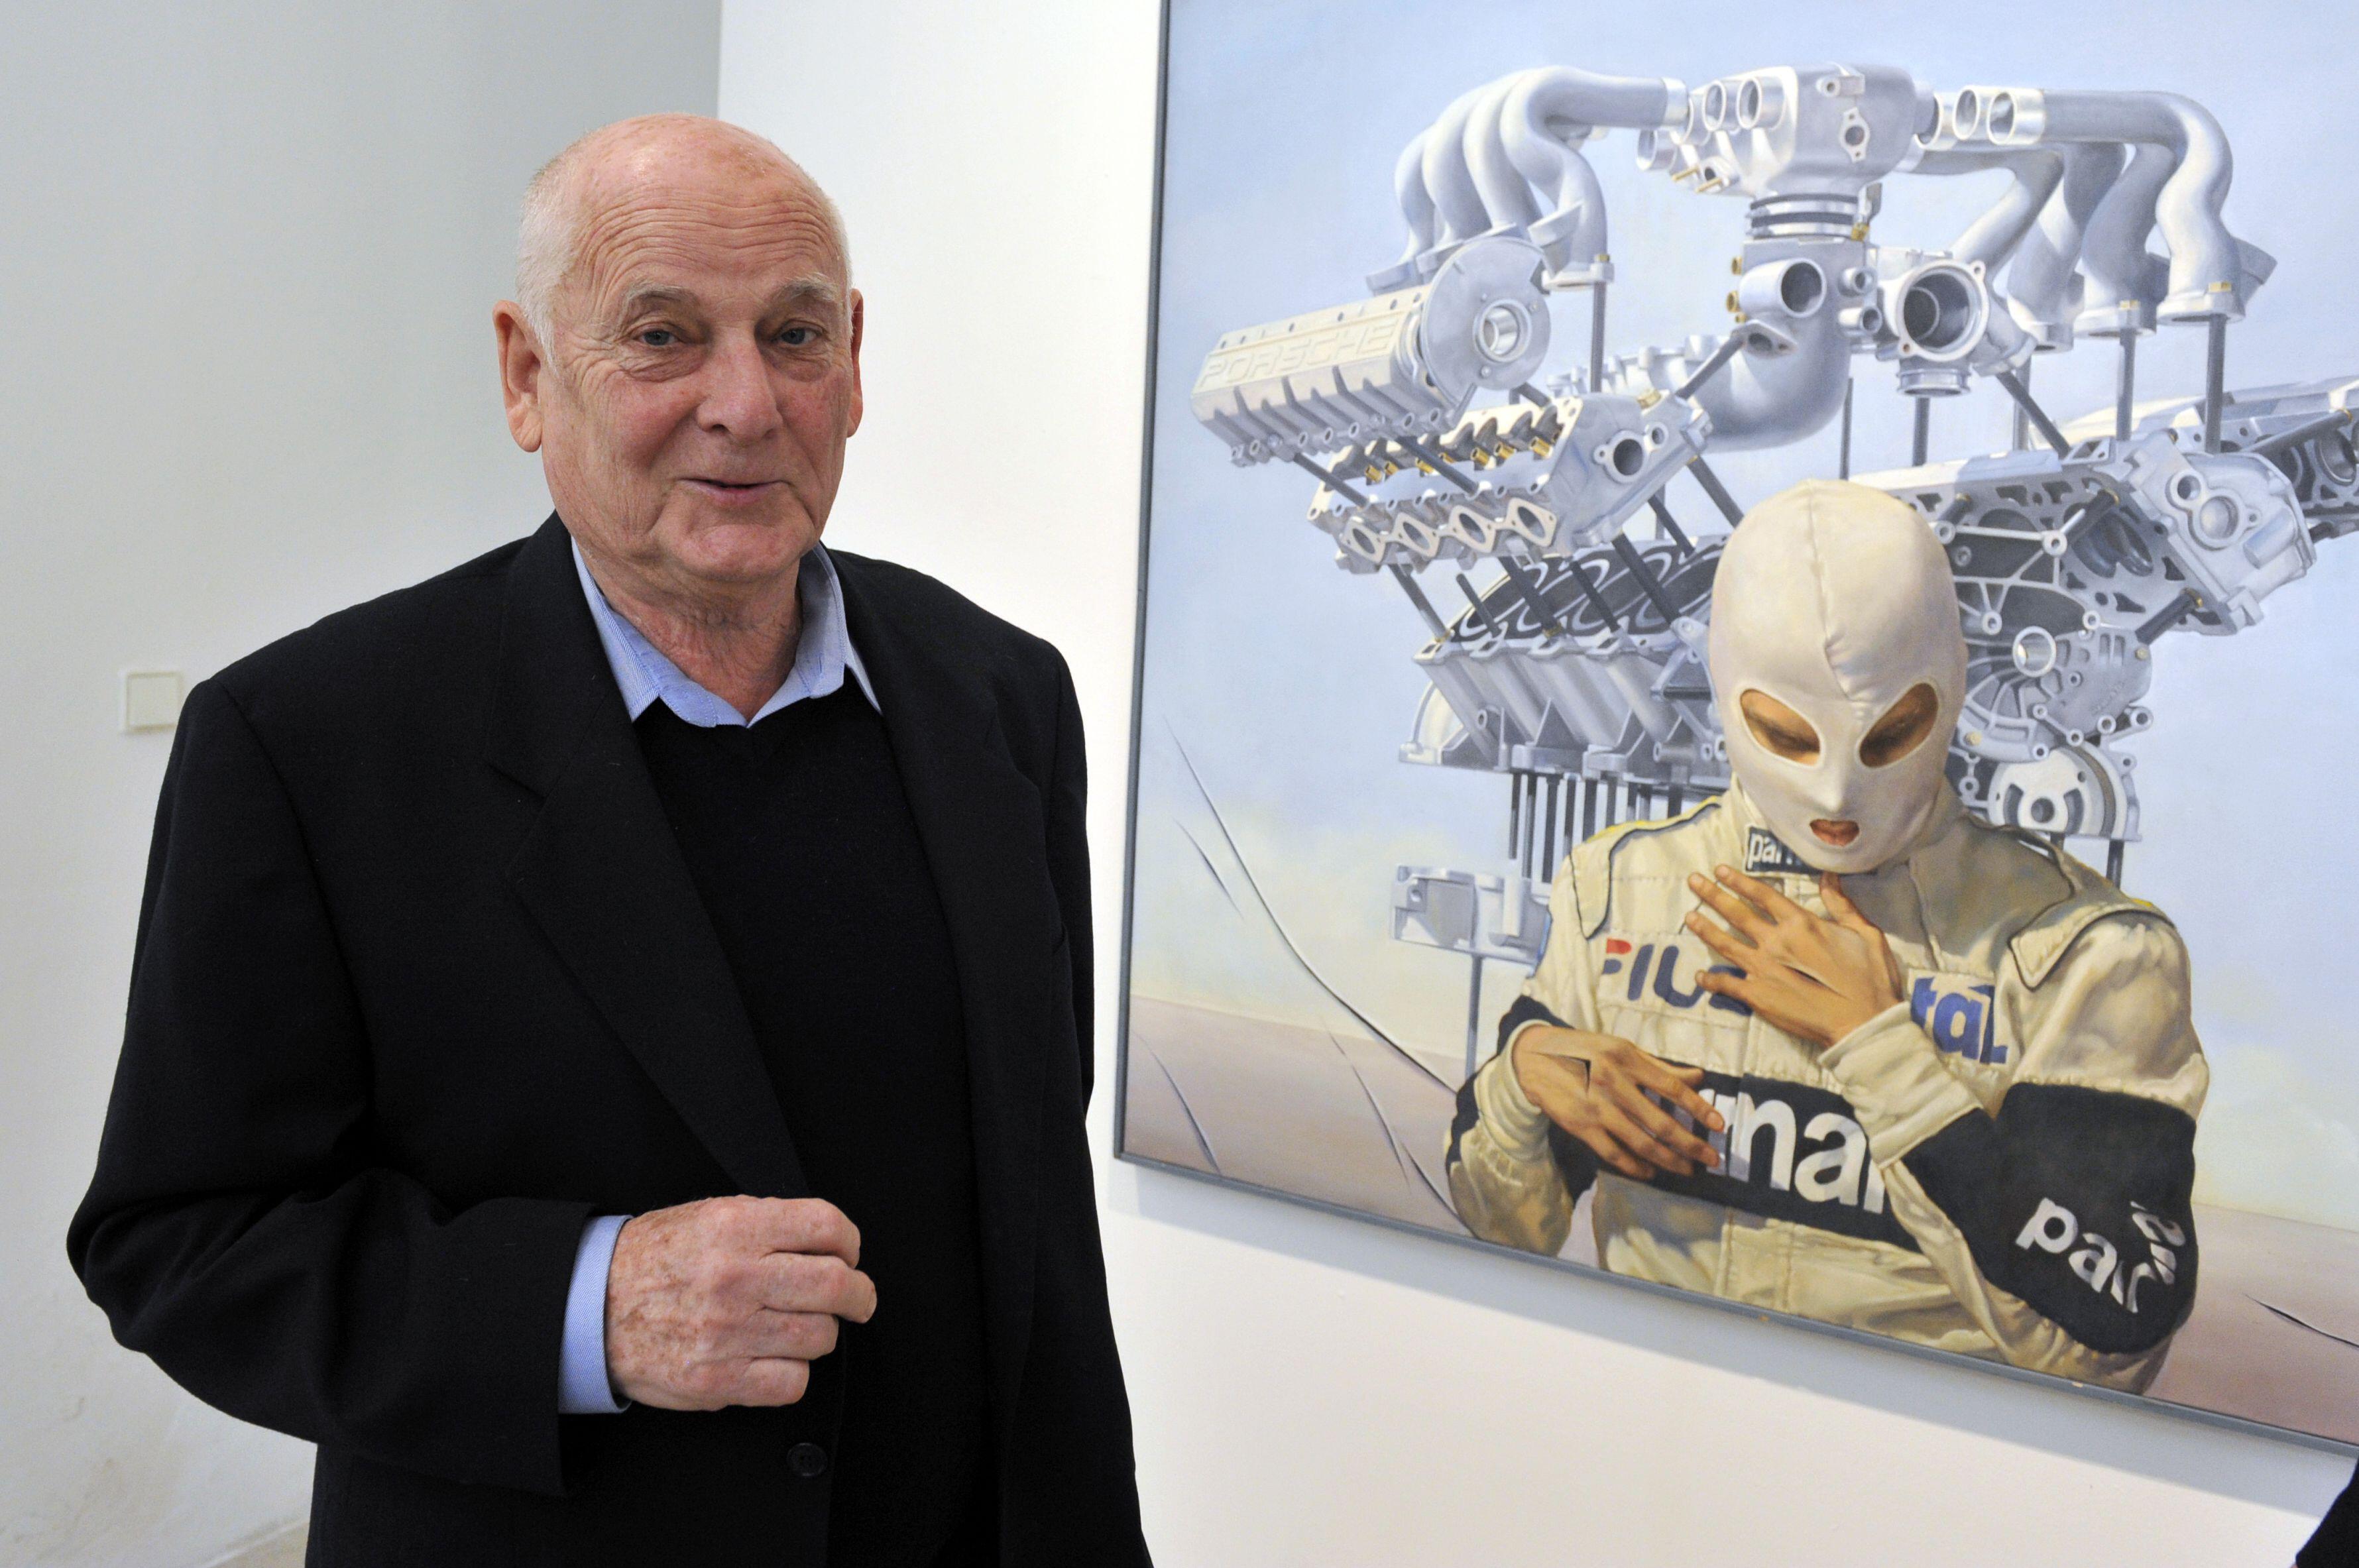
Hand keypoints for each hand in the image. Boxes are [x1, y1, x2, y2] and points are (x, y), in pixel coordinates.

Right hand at [604, 1195, 876, 1410]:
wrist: (590, 1307)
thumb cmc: (655, 1259)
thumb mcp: (708, 1215)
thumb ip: (769, 1223)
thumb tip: (829, 1241)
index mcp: (736, 1227)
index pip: (826, 1226)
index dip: (850, 1242)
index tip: (849, 1255)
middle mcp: (735, 1277)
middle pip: (836, 1286)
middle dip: (859, 1294)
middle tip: (857, 1299)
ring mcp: (726, 1332)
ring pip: (820, 1337)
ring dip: (819, 1334)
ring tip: (796, 1327)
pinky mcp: (716, 1380)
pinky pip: (791, 1383)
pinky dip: (793, 1373)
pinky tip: (776, 1359)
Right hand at [1510, 1024, 1723, 1180]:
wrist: (1535, 1058)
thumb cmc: (1584, 1050)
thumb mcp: (1622, 1049)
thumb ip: (1659, 1066)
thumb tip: (1699, 1076)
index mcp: (1627, 1059)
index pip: (1671, 1087)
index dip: (1698, 1107)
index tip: (1718, 1124)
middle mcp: (1613, 1083)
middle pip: (1660, 1121)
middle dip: (1690, 1144)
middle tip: (1711, 1158)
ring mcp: (1596, 1108)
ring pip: (1639, 1142)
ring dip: (1667, 1160)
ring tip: (1686, 1169)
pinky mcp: (1580, 1126)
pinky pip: (1612, 1152)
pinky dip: (1634, 1166)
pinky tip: (1650, 1172)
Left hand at [1684, 867, 1905, 1048]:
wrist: (1864, 1023)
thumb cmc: (1870, 978)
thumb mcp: (1865, 934)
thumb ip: (1842, 905)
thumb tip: (1828, 877)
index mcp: (1801, 924)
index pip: (1763, 895)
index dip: (1740, 881)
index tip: (1720, 870)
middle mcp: (1776, 942)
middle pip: (1737, 914)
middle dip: (1713, 895)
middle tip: (1693, 881)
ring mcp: (1763, 969)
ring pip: (1727, 944)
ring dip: (1706, 929)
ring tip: (1689, 917)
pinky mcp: (1758, 996)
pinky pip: (1728, 985)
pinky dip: (1712, 980)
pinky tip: (1700, 976)